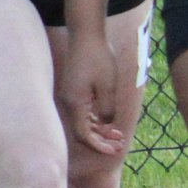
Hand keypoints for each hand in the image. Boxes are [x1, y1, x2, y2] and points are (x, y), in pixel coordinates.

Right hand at [58, 33, 129, 158]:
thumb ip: (107, 108)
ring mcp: (68, 96)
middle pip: (80, 131)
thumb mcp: (108, 85)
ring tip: (117, 134)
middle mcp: (67, 102)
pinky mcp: (71, 91)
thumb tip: (105, 124)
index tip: (114, 150)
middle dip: (100, 141)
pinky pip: (80, 113)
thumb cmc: (98, 58)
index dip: (98, 145)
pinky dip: (93, 120)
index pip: (83, 134)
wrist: (85, 37)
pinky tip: (105, 122)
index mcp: (74, 102)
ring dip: (98, 131)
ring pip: (80, 122)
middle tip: (119, 144)